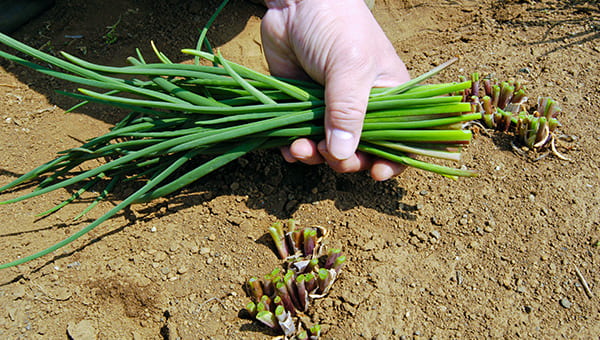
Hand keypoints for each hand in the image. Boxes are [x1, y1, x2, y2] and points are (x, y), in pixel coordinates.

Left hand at [261, 0, 410, 179]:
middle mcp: (361, 107)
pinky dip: (294, 149)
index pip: (400, 138)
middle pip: (360, 151)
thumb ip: (348, 111)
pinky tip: (288, 148)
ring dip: (315, 157)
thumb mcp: (349, 67)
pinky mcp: (302, 108)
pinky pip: (300, 139)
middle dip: (346, 161)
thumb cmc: (336, 26)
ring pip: (327, 149)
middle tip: (333, 158)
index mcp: (388, 95)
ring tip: (301, 149)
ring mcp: (330, 109)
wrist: (295, 2)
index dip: (393, 160)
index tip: (377, 174)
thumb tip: (343, 156)